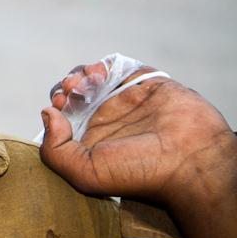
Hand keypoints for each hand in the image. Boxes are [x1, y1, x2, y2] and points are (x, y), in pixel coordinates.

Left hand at [39, 62, 236, 237]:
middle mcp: (107, 120)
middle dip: (66, 86)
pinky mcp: (145, 84)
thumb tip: (47, 114)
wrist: (191, 159)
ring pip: (93, 77)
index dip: (56, 105)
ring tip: (85, 81)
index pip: (63, 117)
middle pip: (75, 93)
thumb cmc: (140, 173)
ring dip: (81, 74)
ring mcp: (126, 101)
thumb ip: (56, 150)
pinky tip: (100, 74)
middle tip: (70, 91)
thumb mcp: (85, 173)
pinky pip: (119, 67)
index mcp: (91, 140)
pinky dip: (104, 64)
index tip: (58, 104)